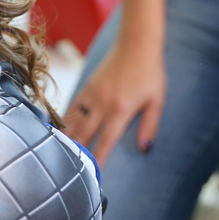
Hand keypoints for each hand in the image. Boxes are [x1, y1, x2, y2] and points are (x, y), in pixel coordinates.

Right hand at [64, 43, 165, 163]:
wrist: (136, 44)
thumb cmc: (150, 74)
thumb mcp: (157, 101)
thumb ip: (150, 126)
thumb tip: (145, 149)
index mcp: (121, 111)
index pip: (106, 141)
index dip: (98, 159)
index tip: (93, 175)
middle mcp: (102, 105)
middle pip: (85, 135)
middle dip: (78, 153)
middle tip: (71, 171)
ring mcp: (92, 95)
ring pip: (75, 122)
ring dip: (69, 139)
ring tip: (60, 155)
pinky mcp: (87, 86)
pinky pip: (73, 107)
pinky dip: (67, 120)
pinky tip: (61, 131)